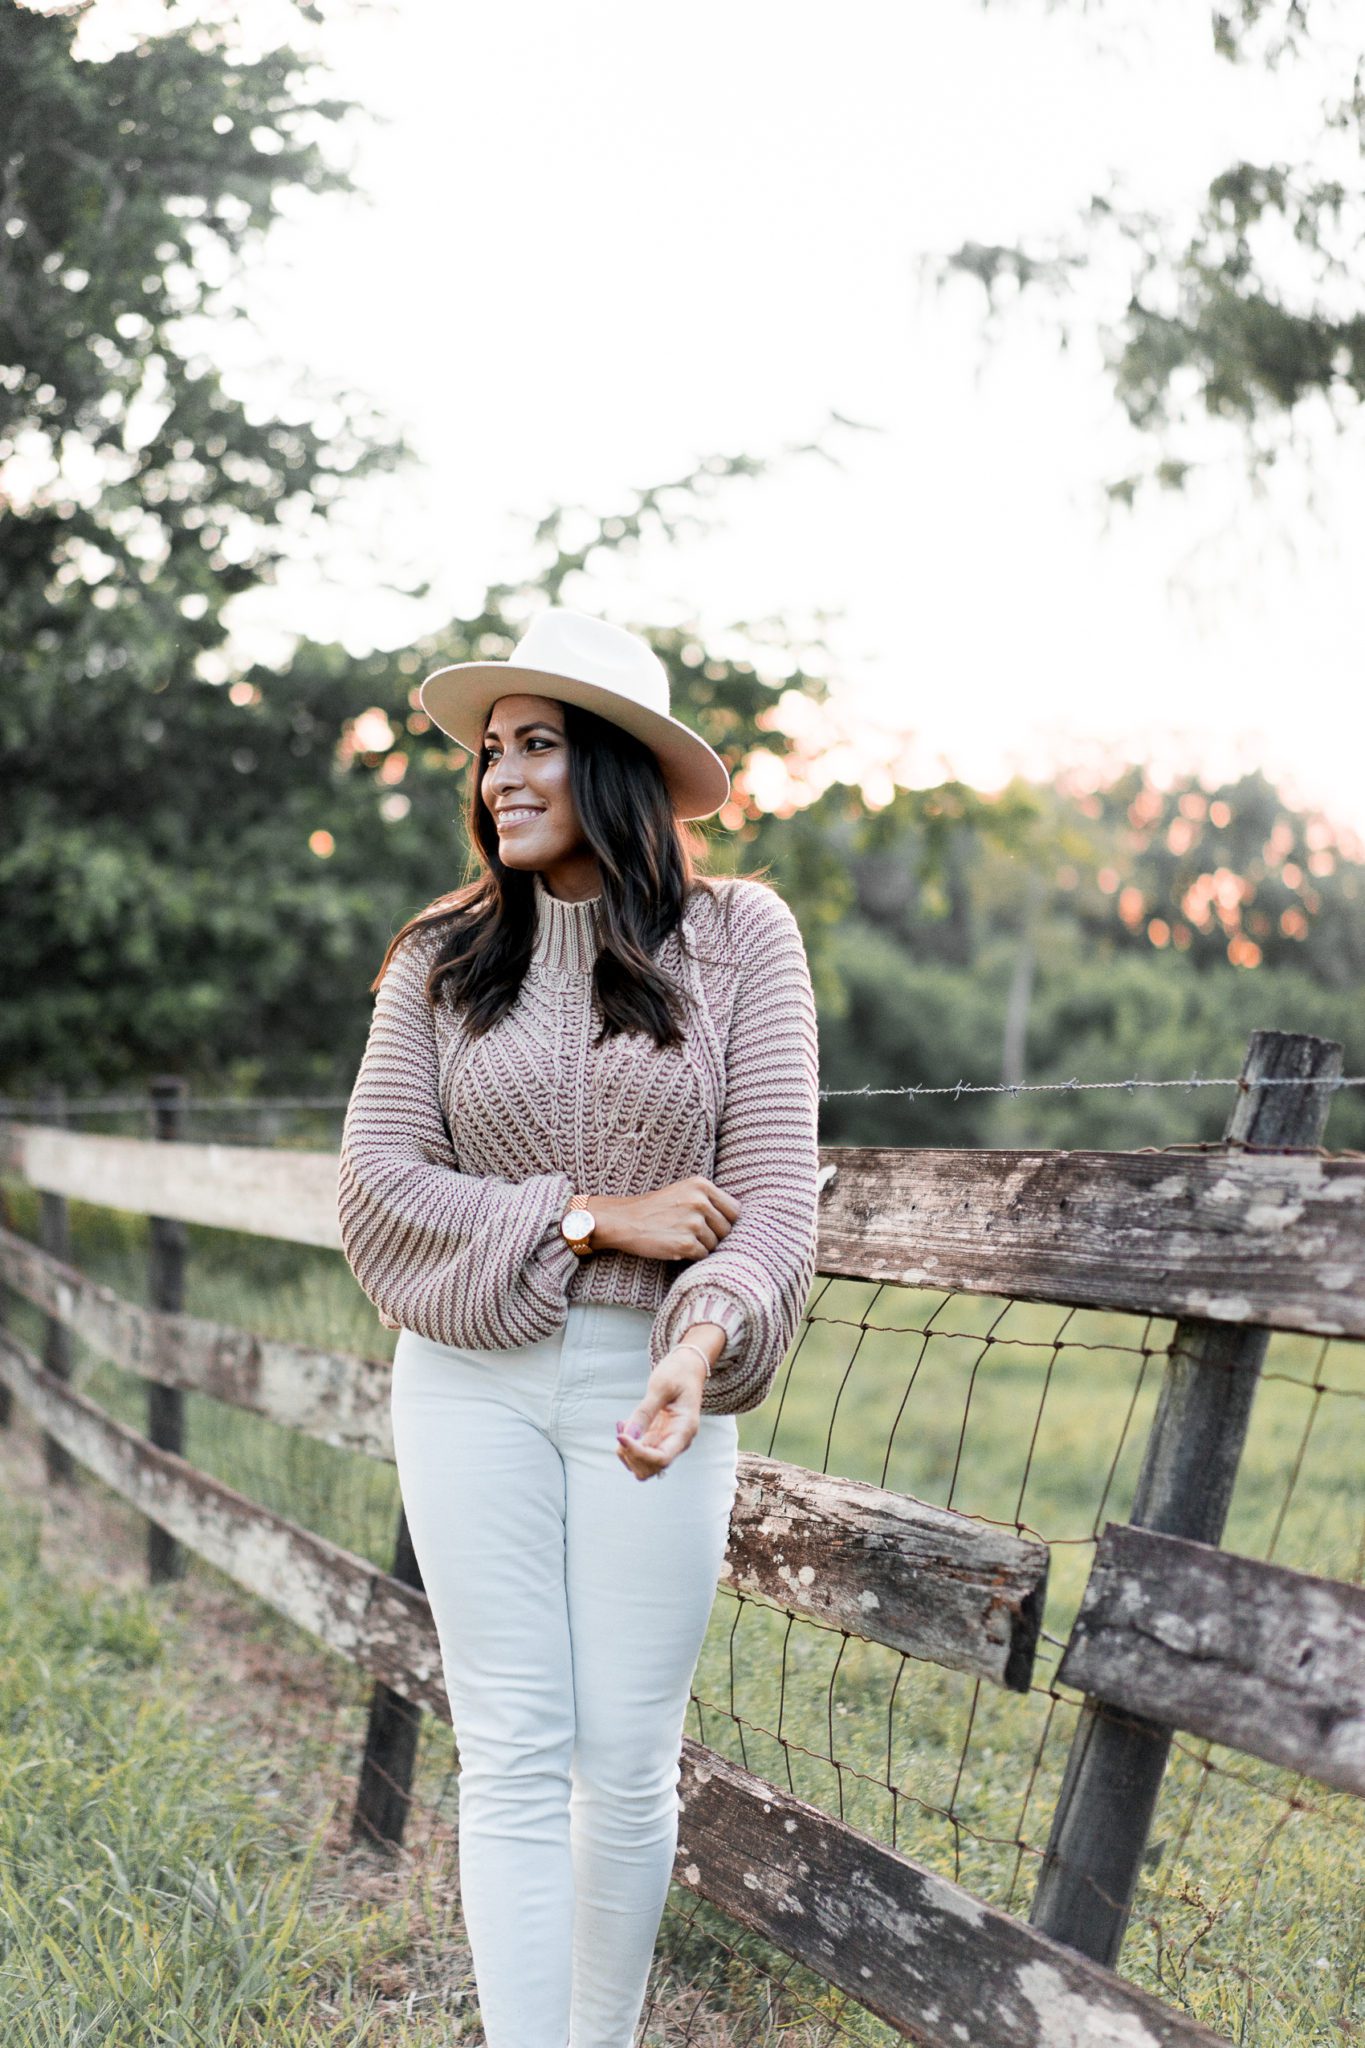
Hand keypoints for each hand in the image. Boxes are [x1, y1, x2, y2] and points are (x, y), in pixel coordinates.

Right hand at [591, 1177, 740, 1262]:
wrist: (623, 1221)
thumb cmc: (655, 1208)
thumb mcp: (684, 1192)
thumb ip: (709, 1200)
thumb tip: (740, 1220)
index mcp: (702, 1185)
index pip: (735, 1210)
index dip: (726, 1221)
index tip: (713, 1226)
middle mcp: (700, 1202)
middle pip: (727, 1229)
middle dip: (714, 1235)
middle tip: (691, 1234)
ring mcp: (694, 1223)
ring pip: (715, 1244)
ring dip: (701, 1246)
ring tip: (679, 1237)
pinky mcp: (685, 1244)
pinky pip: (702, 1256)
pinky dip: (691, 1256)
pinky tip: (675, 1247)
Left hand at [615, 1345, 709, 1480]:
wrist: (687, 1367)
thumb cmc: (677, 1373)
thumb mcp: (660, 1387)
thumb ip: (644, 1412)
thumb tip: (626, 1435)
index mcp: (685, 1431)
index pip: (661, 1458)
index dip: (638, 1453)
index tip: (620, 1436)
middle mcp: (677, 1442)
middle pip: (651, 1469)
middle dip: (632, 1455)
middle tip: (623, 1430)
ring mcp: (667, 1442)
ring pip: (643, 1466)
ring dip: (627, 1452)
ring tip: (623, 1425)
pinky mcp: (657, 1438)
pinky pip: (638, 1453)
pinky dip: (627, 1445)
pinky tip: (626, 1425)